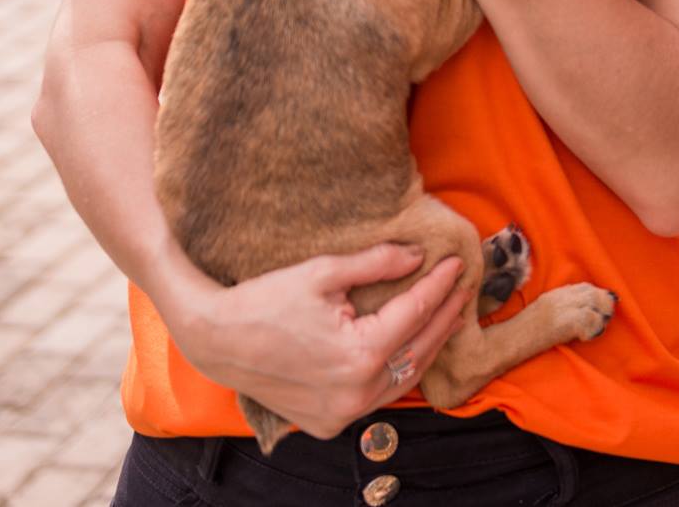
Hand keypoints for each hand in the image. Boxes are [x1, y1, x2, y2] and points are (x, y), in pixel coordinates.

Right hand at [172, 244, 466, 438]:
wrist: (215, 340)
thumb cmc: (266, 300)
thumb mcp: (324, 271)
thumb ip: (379, 262)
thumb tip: (419, 255)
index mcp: (360, 354)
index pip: (416, 312)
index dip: (440, 285)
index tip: (456, 263)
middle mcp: (357, 392)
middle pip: (419, 349)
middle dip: (444, 315)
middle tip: (462, 287)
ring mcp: (344, 413)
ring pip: (404, 379)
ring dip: (428, 347)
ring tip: (447, 315)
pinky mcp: (330, 423)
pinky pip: (379, 396)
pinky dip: (399, 371)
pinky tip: (411, 348)